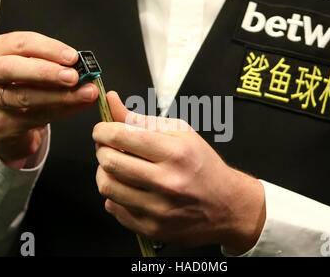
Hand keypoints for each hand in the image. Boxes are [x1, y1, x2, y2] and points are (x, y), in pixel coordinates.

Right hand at [0, 32, 97, 167]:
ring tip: (85, 93)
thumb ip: (55, 66)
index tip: (73, 56)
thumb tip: (85, 70)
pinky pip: (35, 117)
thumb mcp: (35, 70)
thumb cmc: (24, 87)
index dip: (49, 48)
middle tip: (74, 76)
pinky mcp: (0, 124)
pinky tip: (78, 105)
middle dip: (47, 71)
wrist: (8, 124)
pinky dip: (61, 110)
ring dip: (60, 95)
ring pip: (25, 96)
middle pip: (12, 68)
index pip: (20, 43)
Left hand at [93, 92, 265, 254]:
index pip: (121, 136)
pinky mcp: (151, 228)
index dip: (102, 130)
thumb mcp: (180, 134)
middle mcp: (167, 182)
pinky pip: (114, 208)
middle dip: (102, 150)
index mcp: (176, 153)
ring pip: (107, 187)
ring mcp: (158, 209)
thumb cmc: (203, 166)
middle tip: (109, 148)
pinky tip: (129, 188)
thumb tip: (111, 101)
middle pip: (109, 162)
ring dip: (104, 172)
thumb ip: (141, 119)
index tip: (102, 130)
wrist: (226, 206)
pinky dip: (115, 195)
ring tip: (116, 167)